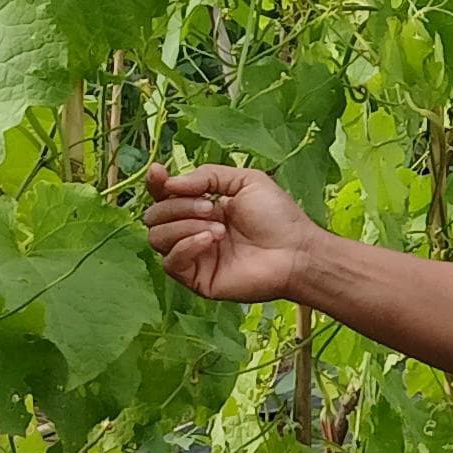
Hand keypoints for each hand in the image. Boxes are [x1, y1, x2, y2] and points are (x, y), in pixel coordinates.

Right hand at [144, 161, 320, 303]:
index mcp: (202, 207)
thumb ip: (207, 175)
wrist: (296, 251)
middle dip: (178, 206)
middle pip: (155, 216)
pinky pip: (170, 263)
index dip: (156, 184)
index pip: (165, 196)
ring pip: (156, 237)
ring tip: (219, 227)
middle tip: (211, 207)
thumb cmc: (278, 217)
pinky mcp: (197, 279)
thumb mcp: (245, 181)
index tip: (158, 173)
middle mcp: (193, 231)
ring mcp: (194, 256)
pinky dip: (185, 246)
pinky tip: (210, 239)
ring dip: (183, 225)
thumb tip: (170, 183)